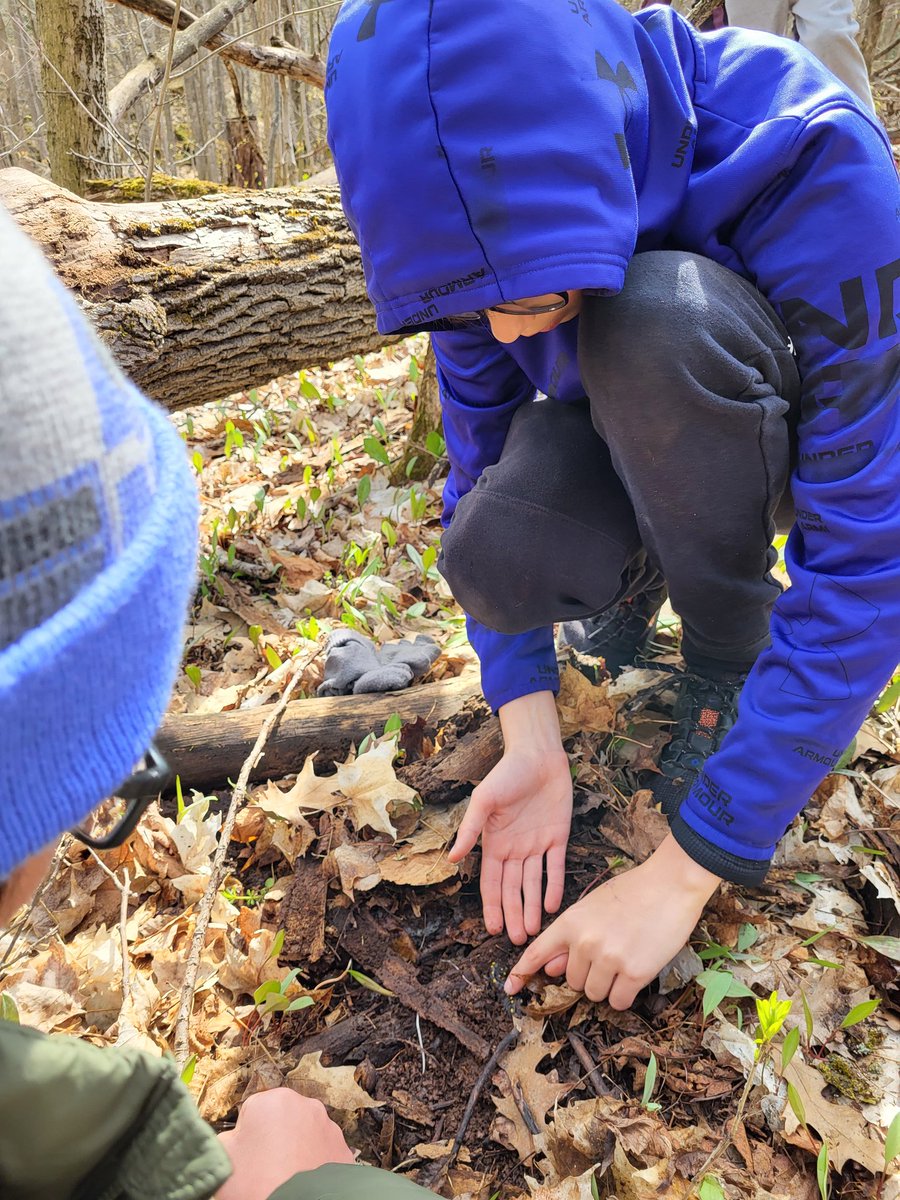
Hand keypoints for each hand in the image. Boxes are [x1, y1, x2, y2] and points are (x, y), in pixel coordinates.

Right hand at [217, 1088, 354, 1199]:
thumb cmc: (258, 1184)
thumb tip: (231, 1140)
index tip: (247, 1156)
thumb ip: (225, 1139)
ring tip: (284, 1176)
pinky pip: (323, 1152)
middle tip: (265, 1168)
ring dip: (296, 1150)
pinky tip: (304, 1181)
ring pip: (304, 1134)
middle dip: (274, 1139)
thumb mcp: (223, 1159)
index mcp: (273, 1100)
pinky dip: (315, 1163)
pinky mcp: (343, 1149)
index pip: (253, 1111)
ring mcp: (328, 1127)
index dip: (247, 1136)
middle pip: (281, 1119)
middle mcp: (305, 1106)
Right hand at [448, 691, 571, 943]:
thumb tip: (450, 859)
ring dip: (533, 906)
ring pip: (534, 883)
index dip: (492, 906)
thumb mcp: (483, 801)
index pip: (492, 882)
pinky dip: (554, 886)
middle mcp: (515, 849)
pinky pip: (556, 867)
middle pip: (514, 889)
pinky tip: (553, 905)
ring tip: (533, 931)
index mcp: (494, 843)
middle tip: (516, 940)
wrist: (538, 755)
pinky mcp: (558, 837)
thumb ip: (470, 830)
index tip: (492, 928)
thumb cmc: (506, 774)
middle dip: (514, 914)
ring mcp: (537, 844)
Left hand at [505, 835, 719, 1009]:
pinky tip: (635, 972)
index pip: (537, 952)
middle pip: (572, 980)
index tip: (510, 987)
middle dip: (587, 974)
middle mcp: (584, 942)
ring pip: (594, 994)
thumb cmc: (633, 891)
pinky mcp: (634, 974)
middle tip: (609, 953)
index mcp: (570, 921)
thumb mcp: (593, 906)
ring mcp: (608, 959)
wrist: (671, 884)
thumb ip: (571, 937)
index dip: (521, 972)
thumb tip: (551, 968)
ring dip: (606, 985)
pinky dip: (624, 994)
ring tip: (624, 959)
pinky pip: (617, 1002)